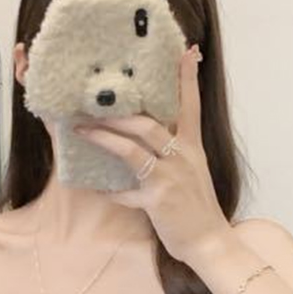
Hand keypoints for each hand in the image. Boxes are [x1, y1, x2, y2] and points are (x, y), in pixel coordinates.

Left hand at [73, 44, 231, 264]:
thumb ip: (175, 155)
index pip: (191, 105)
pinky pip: (126, 192)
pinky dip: (111, 192)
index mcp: (192, 148)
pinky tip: (98, 190)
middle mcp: (182, 157)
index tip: (186, 51)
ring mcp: (169, 178)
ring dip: (104, 138)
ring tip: (82, 131)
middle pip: (147, 123)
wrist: (210, 242)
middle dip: (117, 114)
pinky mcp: (158, 201)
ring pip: (132, 149)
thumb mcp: (193, 173)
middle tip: (92, 106)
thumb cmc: (198, 209)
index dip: (187, 78)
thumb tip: (149, 143)